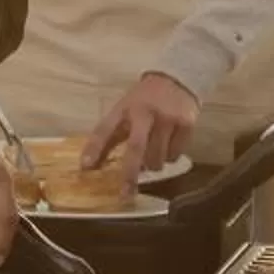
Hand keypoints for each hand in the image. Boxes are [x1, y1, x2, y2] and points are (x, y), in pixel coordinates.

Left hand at [84, 72, 199, 177]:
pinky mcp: (187, 125)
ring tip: (152, 153)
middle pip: (136, 149)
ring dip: (152, 165)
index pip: (106, 129)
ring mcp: (168, 118)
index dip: (95, 149)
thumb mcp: (123, 110)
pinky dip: (168, 157)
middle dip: (129, 175)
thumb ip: (109, 135)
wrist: (176, 79)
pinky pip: (174, 156)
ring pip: (157, 158)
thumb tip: (89, 165)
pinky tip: (167, 144)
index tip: (85, 168)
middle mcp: (146, 112)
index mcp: (125, 107)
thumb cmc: (144, 100)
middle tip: (126, 194)